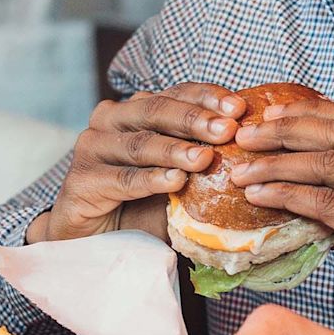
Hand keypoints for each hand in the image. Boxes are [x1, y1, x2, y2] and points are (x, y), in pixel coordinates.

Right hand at [29, 84, 243, 243]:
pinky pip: (123, 178)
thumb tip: (251, 150)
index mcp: (137, 110)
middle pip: (156, 110)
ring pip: (139, 143)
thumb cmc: (142, 206)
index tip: (239, 108)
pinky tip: (175, 181)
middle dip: (195, 120)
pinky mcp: (81, 180)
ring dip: (175, 150)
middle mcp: (111, 120)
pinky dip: (151, 179)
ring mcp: (92, 147)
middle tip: (227, 129)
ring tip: (204, 158)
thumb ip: (202, 161)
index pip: (175, 93)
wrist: (96, 241)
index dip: (207, 97)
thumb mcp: (179, 179)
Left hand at [227, 100, 333, 334]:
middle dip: (285, 131)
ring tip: (241, 169)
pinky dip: (287, 196)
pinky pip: (326, 205)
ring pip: (330, 165)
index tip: (271, 116)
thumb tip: (311, 166)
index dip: (312, 113)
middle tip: (244, 135)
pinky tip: (260, 197)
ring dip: (276, 164)